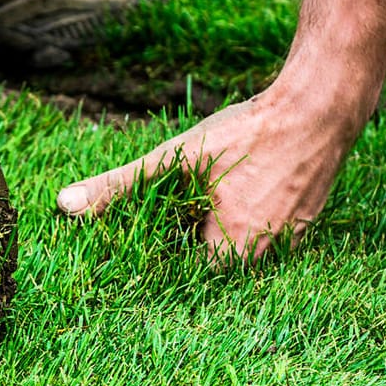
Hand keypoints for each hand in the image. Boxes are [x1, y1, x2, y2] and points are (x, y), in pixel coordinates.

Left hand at [55, 88, 364, 261]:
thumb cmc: (248, 134)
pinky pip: (264, 237)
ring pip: (239, 252)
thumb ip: (119, 188)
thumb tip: (64, 207)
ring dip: (215, 234)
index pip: (180, 279)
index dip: (157, 261)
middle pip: (210, 266)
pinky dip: (244, 222)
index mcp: (229, 253)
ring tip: (200, 206)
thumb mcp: (175, 159)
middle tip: (171, 217)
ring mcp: (290, 244)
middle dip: (185, 246)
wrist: (321, 106)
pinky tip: (233, 197)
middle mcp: (265, 259)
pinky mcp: (304, 225)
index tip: (140, 244)